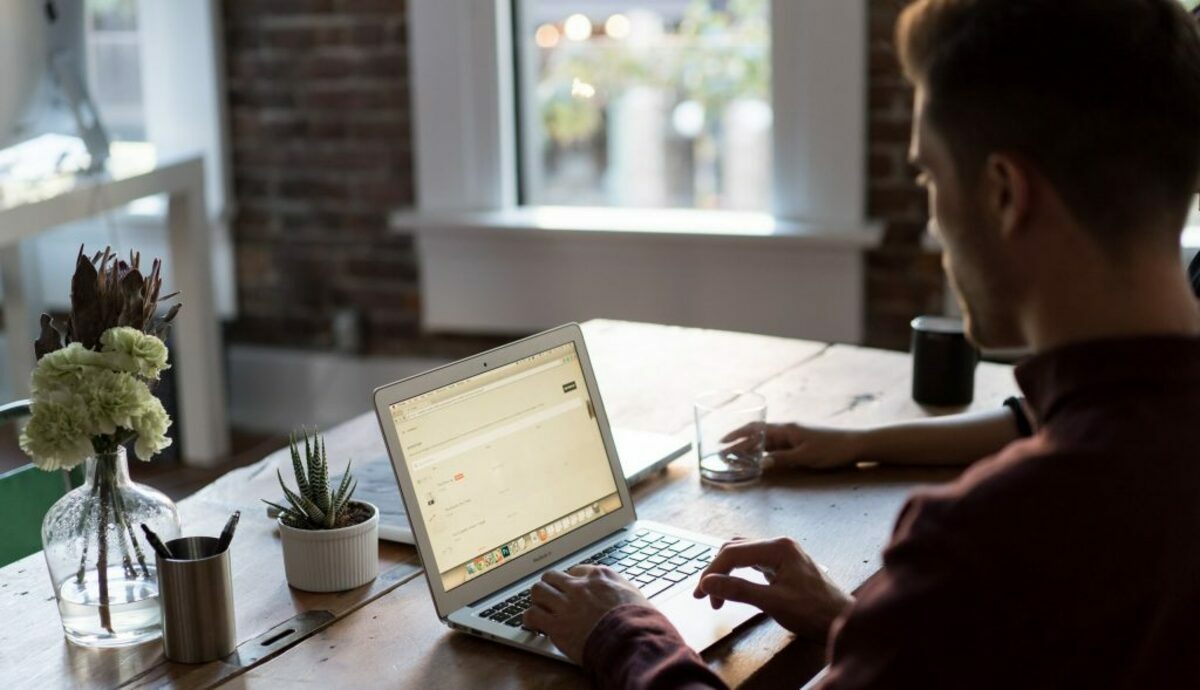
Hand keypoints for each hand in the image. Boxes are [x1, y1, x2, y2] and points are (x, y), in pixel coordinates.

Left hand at [524, 565, 649, 662]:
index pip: (576, 570)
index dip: (572, 581)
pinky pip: (532, 615)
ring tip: (540, 608)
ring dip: (538, 600)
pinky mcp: (556, 624)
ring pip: (538, 591)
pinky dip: (530, 619)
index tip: (571, 589)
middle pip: (552, 576)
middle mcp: (579, 586)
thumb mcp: (635, 594)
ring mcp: (566, 604)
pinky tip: (533, 624)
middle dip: (550, 586)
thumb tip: (620, 594)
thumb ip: (621, 590)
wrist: (631, 639)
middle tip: (551, 597)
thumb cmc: (639, 620)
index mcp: (599, 576)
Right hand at [693, 537, 851, 638]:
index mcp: (778, 548)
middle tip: (705, 596)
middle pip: (735, 549)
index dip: (712, 572)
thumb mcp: (773, 603)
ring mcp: (783, 554)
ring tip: (716, 595)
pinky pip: (753, 562)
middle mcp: (780, 545)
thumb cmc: (815, 612)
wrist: (843, 621)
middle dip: (717, 572)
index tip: (701, 594)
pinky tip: (735, 587)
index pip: (733, 553)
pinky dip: (739, 574)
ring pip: (743, 555)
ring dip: (726, 572)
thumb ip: (739, 590)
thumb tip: (708, 583)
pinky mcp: (784, 565)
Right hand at [723, 422, 861, 470]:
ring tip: (736, 458)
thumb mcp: (805, 457)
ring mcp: (793, 437)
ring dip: (750, 448)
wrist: (855, 445)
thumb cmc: (831, 449)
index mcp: (786, 429)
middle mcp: (787, 430)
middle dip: (739, 443)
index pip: (755, 429)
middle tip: (723, 454)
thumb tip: (761, 463)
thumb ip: (782, 459)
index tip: (722, 442)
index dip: (737, 435)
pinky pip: (776, 447)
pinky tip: (759, 460)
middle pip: (757, 435)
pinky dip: (764, 453)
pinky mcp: (800, 444)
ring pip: (766, 442)